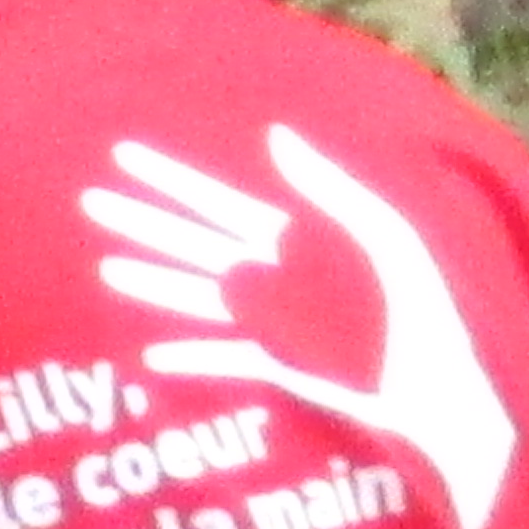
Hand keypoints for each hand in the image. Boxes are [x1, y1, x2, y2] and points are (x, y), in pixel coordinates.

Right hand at [81, 129, 521, 528]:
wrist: (439, 392)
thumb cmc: (423, 311)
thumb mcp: (383, 239)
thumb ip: (331, 189)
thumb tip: (275, 136)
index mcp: (300, 240)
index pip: (220, 203)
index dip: (173, 181)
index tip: (125, 156)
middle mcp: (277, 278)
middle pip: (196, 245)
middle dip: (146, 224)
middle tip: (89, 202)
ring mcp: (274, 325)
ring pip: (198, 298)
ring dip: (154, 284)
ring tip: (107, 267)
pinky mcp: (281, 369)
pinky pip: (224, 360)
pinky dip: (191, 357)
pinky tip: (154, 356)